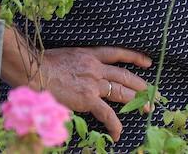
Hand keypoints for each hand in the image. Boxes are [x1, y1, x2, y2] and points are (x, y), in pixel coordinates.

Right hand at [23, 46, 152, 142]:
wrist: (35, 70)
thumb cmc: (41, 64)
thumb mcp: (63, 57)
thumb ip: (75, 65)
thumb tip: (76, 75)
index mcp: (89, 54)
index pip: (116, 53)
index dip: (133, 57)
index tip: (147, 62)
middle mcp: (95, 67)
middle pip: (124, 75)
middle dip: (141, 85)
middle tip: (153, 94)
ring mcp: (93, 83)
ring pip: (122, 92)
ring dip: (136, 102)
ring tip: (146, 110)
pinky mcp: (88, 98)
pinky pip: (107, 114)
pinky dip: (115, 125)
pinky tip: (118, 134)